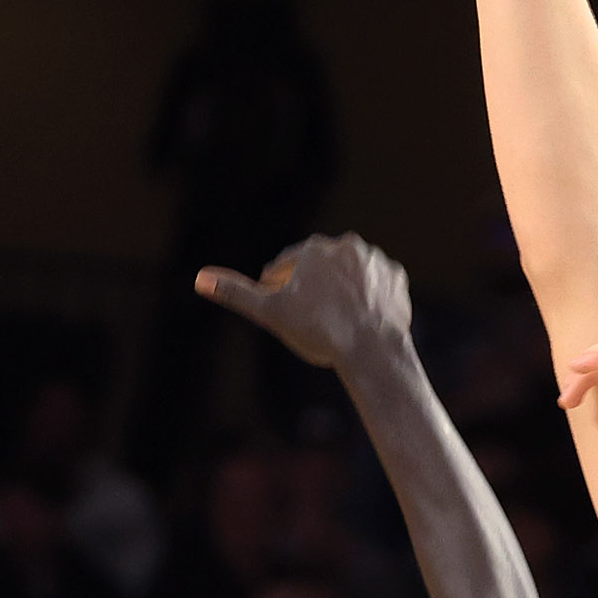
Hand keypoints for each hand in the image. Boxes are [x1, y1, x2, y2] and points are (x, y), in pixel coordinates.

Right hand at [196, 232, 410, 367]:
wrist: (372, 350)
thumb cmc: (319, 331)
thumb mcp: (271, 313)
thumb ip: (236, 293)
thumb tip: (199, 278)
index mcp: (313, 250)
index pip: (286, 265)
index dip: (277, 282)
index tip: (274, 293)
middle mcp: (346, 246)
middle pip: (320, 266)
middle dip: (310, 284)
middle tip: (304, 307)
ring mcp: (375, 261)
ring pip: (350, 274)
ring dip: (342, 287)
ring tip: (335, 312)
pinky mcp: (397, 279)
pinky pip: (378, 285)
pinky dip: (370, 297)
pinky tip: (362, 314)